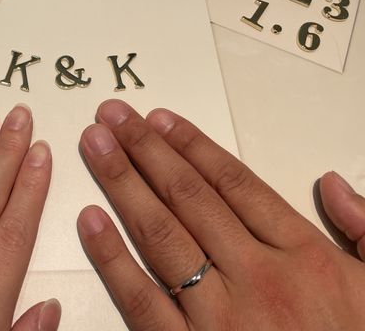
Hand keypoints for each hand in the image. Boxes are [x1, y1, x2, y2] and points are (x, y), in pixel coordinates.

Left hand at [77, 99, 364, 329]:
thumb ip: (364, 232)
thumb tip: (333, 183)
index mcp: (303, 256)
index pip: (234, 183)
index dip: (191, 146)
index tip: (159, 119)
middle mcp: (257, 276)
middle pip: (188, 196)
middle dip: (145, 149)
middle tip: (113, 116)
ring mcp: (219, 316)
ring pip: (161, 234)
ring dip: (122, 183)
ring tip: (96, 145)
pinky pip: (143, 300)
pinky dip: (112, 258)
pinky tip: (90, 220)